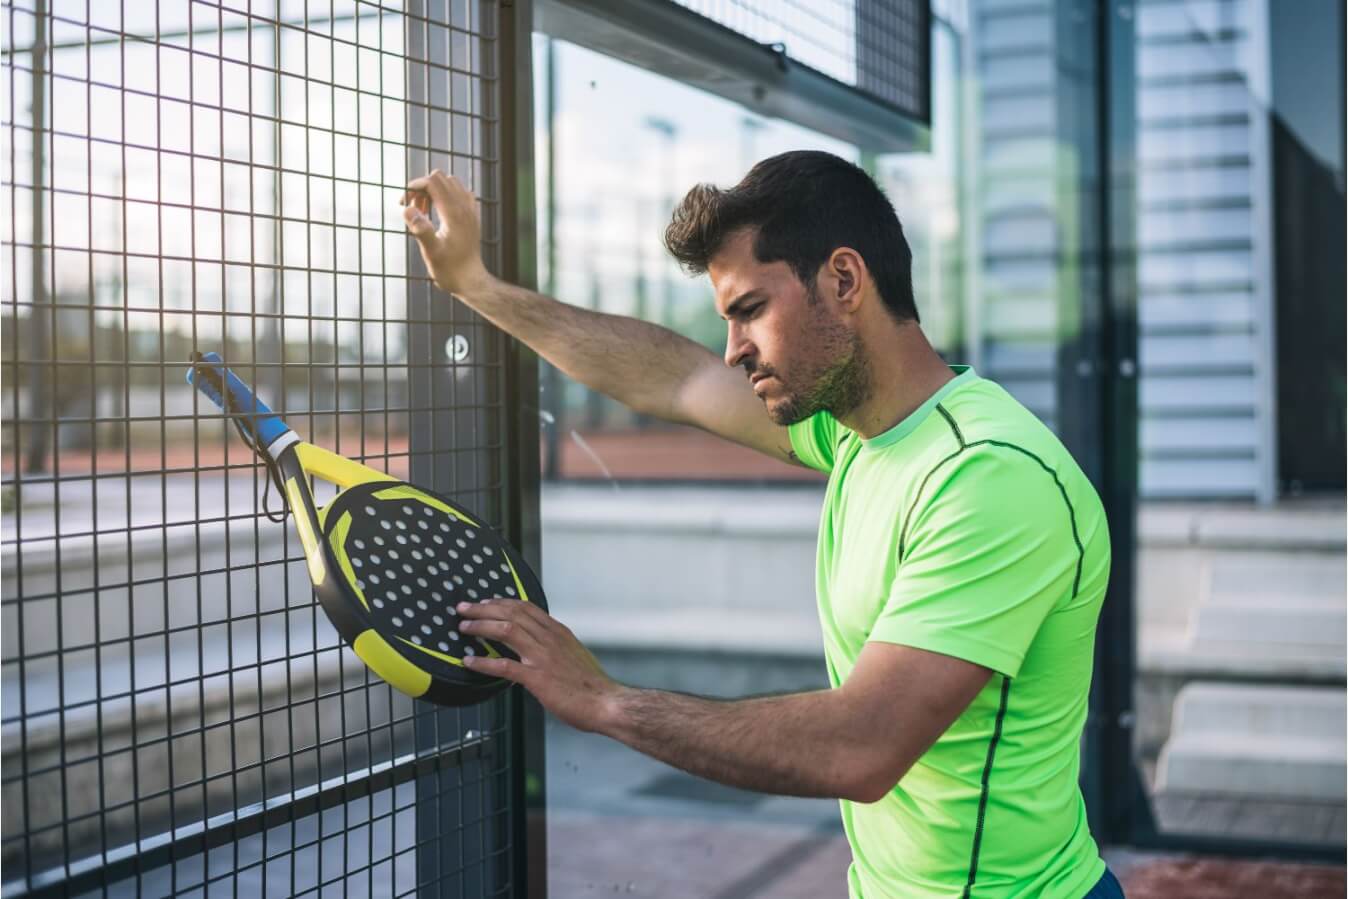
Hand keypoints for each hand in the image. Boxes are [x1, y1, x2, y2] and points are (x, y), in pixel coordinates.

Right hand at [400, 170, 491, 295]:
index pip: (432, 181)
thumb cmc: (450, 270)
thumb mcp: (431, 252)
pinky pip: (460, 193)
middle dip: (422, 187)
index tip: (403, 203)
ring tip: (424, 212)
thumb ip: (420, 229)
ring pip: (450, 183)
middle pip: (440, 178)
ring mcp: (471, 210)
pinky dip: (446, 196)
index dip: (414, 186)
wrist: (470, 281)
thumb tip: (407, 209)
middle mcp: (465, 207)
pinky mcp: (472, 216)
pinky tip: (438, 213)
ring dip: (433, 191)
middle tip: (414, 209)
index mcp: (454, 213)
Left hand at [457, 598, 619, 732]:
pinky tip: (469, 662)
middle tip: (464, 608)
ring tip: (464, 627)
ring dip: (481, 626)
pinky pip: (504, 666)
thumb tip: (539, 646)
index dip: (502, 602)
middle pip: (511, 613)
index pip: (526, 607)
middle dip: (484, 608)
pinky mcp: (537, 678)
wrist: (606, 703)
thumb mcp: (575, 654)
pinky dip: (483, 662)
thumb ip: (555, 647)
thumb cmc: (592, 685)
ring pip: (506, 631)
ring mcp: (542, 657)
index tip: (486, 602)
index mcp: (558, 632)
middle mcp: (549, 639)